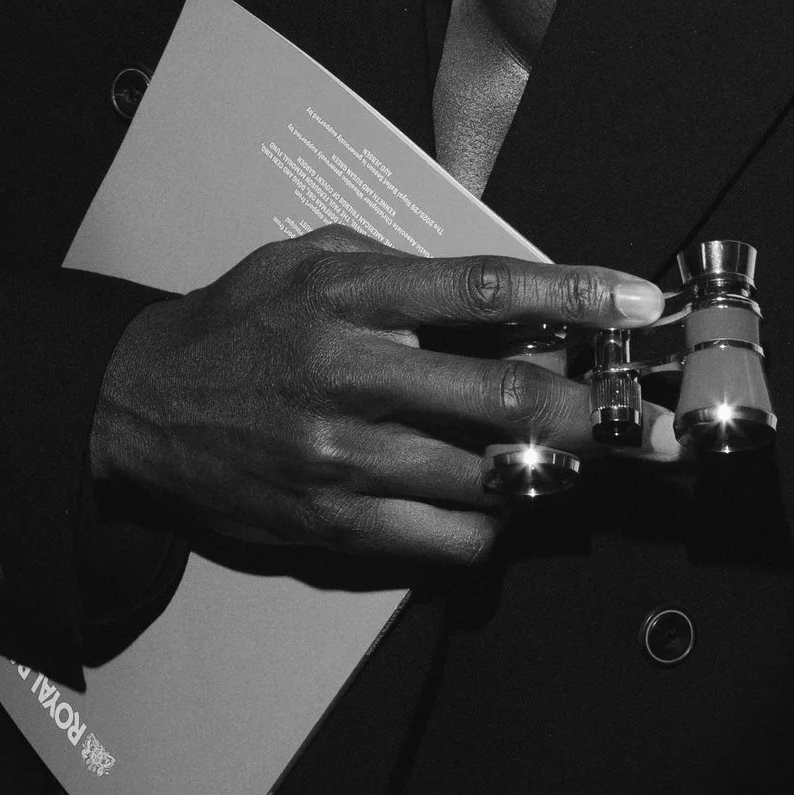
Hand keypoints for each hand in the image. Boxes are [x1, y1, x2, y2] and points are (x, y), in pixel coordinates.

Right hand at [89, 231, 671, 569]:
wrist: (138, 407)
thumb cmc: (236, 325)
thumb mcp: (308, 259)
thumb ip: (402, 266)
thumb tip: (504, 289)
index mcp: (348, 294)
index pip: (484, 290)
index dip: (575, 296)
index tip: (638, 304)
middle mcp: (350, 374)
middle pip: (507, 397)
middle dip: (600, 412)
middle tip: (655, 422)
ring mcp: (343, 457)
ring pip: (490, 476)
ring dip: (554, 471)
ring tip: (585, 459)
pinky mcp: (335, 523)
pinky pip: (450, 536)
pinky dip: (495, 520)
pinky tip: (505, 498)